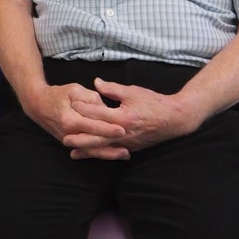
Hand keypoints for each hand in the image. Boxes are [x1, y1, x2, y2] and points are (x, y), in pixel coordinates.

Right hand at [21, 82, 126, 158]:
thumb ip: (91, 98)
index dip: (108, 128)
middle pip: (93, 143)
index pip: (92, 126)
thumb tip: (105, 107)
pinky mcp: (70, 143)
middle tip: (128, 149)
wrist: (38, 105)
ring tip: (124, 154)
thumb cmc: (57, 95)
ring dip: (107, 154)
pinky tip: (112, 154)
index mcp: (70, 119)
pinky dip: (99, 153)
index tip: (122, 129)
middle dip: (111, 147)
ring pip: (90, 150)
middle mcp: (69, 133)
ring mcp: (68, 140)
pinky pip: (86, 150)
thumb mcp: (74, 90)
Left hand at [67, 79, 201, 158]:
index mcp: (122, 117)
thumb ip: (112, 89)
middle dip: (80, 138)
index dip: (83, 109)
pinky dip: (101, 153)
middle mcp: (123, 133)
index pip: (98, 114)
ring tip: (72, 151)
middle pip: (97, 137)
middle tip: (63, 138)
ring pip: (104, 148)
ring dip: (87, 150)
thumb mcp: (132, 91)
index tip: (70, 105)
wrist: (174, 119)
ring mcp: (127, 143)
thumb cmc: (153, 102)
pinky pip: (112, 152)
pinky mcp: (131, 148)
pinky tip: (92, 154)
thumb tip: (95, 83)